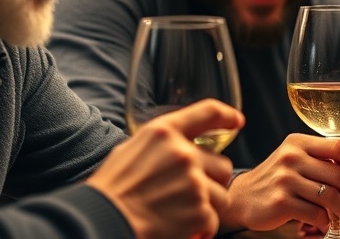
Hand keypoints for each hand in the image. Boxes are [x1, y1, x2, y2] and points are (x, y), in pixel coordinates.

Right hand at [87, 99, 244, 238]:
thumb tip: (177, 146)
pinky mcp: (199, 212)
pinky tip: (179, 228)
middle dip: (211, 180)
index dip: (227, 116)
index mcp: (164, 133)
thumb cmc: (110, 190)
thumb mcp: (130, 150)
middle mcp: (183, 153)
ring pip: (221, 194)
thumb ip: (160, 145)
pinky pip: (212, 220)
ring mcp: (193, 183)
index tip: (237, 121)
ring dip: (206, 206)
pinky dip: (199, 228)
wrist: (102, 220)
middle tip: (189, 193)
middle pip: (222, 164)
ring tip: (180, 213)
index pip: (207, 112)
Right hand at [221, 133, 339, 230]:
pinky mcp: (282, 203)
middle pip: (339, 175)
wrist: (241, 197)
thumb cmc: (275, 178)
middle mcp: (291, 158)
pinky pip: (316, 214)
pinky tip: (322, 221)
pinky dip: (325, 221)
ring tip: (339, 213)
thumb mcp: (292, 158)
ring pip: (330, 197)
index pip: (338, 147)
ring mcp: (285, 180)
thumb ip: (317, 158)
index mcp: (297, 143)